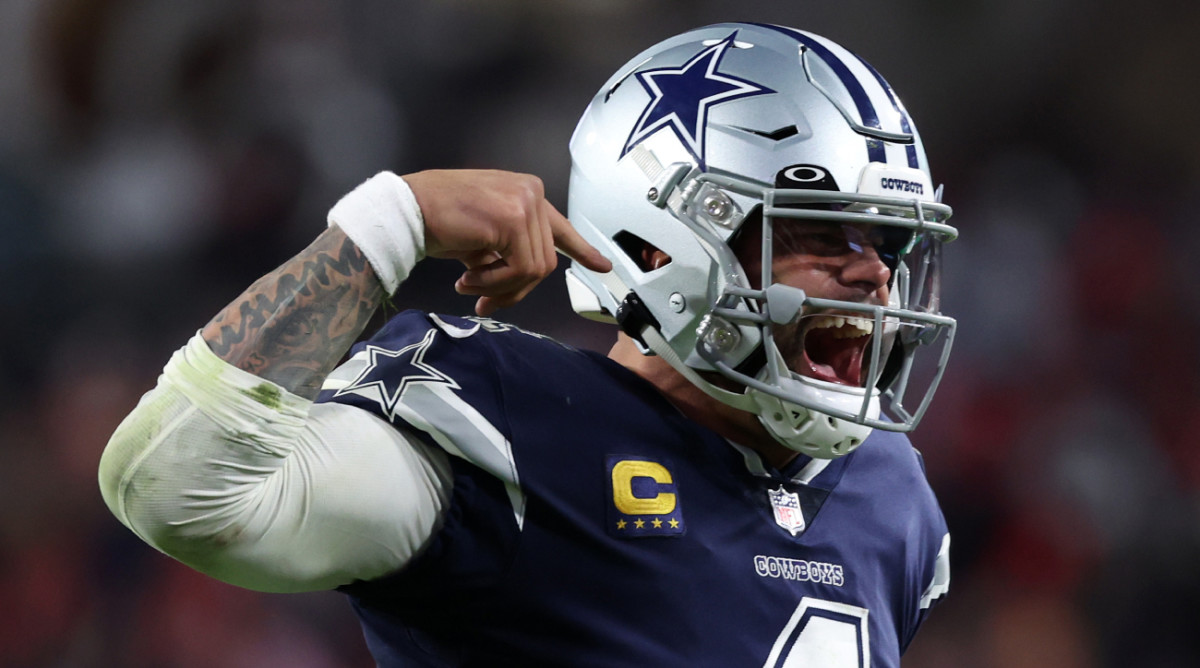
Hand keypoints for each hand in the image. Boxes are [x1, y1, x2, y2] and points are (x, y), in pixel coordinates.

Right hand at [404, 169, 611, 315]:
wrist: (407, 211)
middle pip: (545, 261)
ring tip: (468, 285)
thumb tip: (523, 282)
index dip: (582, 250)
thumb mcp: (483, 237)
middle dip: (514, 290)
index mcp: (526, 192)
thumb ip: (508, 251)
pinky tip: (466, 278)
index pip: (560, 226)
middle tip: (484, 303)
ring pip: (535, 270)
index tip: (602, 266)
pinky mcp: (514, 219)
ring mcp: (525, 203)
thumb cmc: (437, 222)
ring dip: (499, 288)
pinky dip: (493, 284)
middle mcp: (531, 192)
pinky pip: (520, 270)